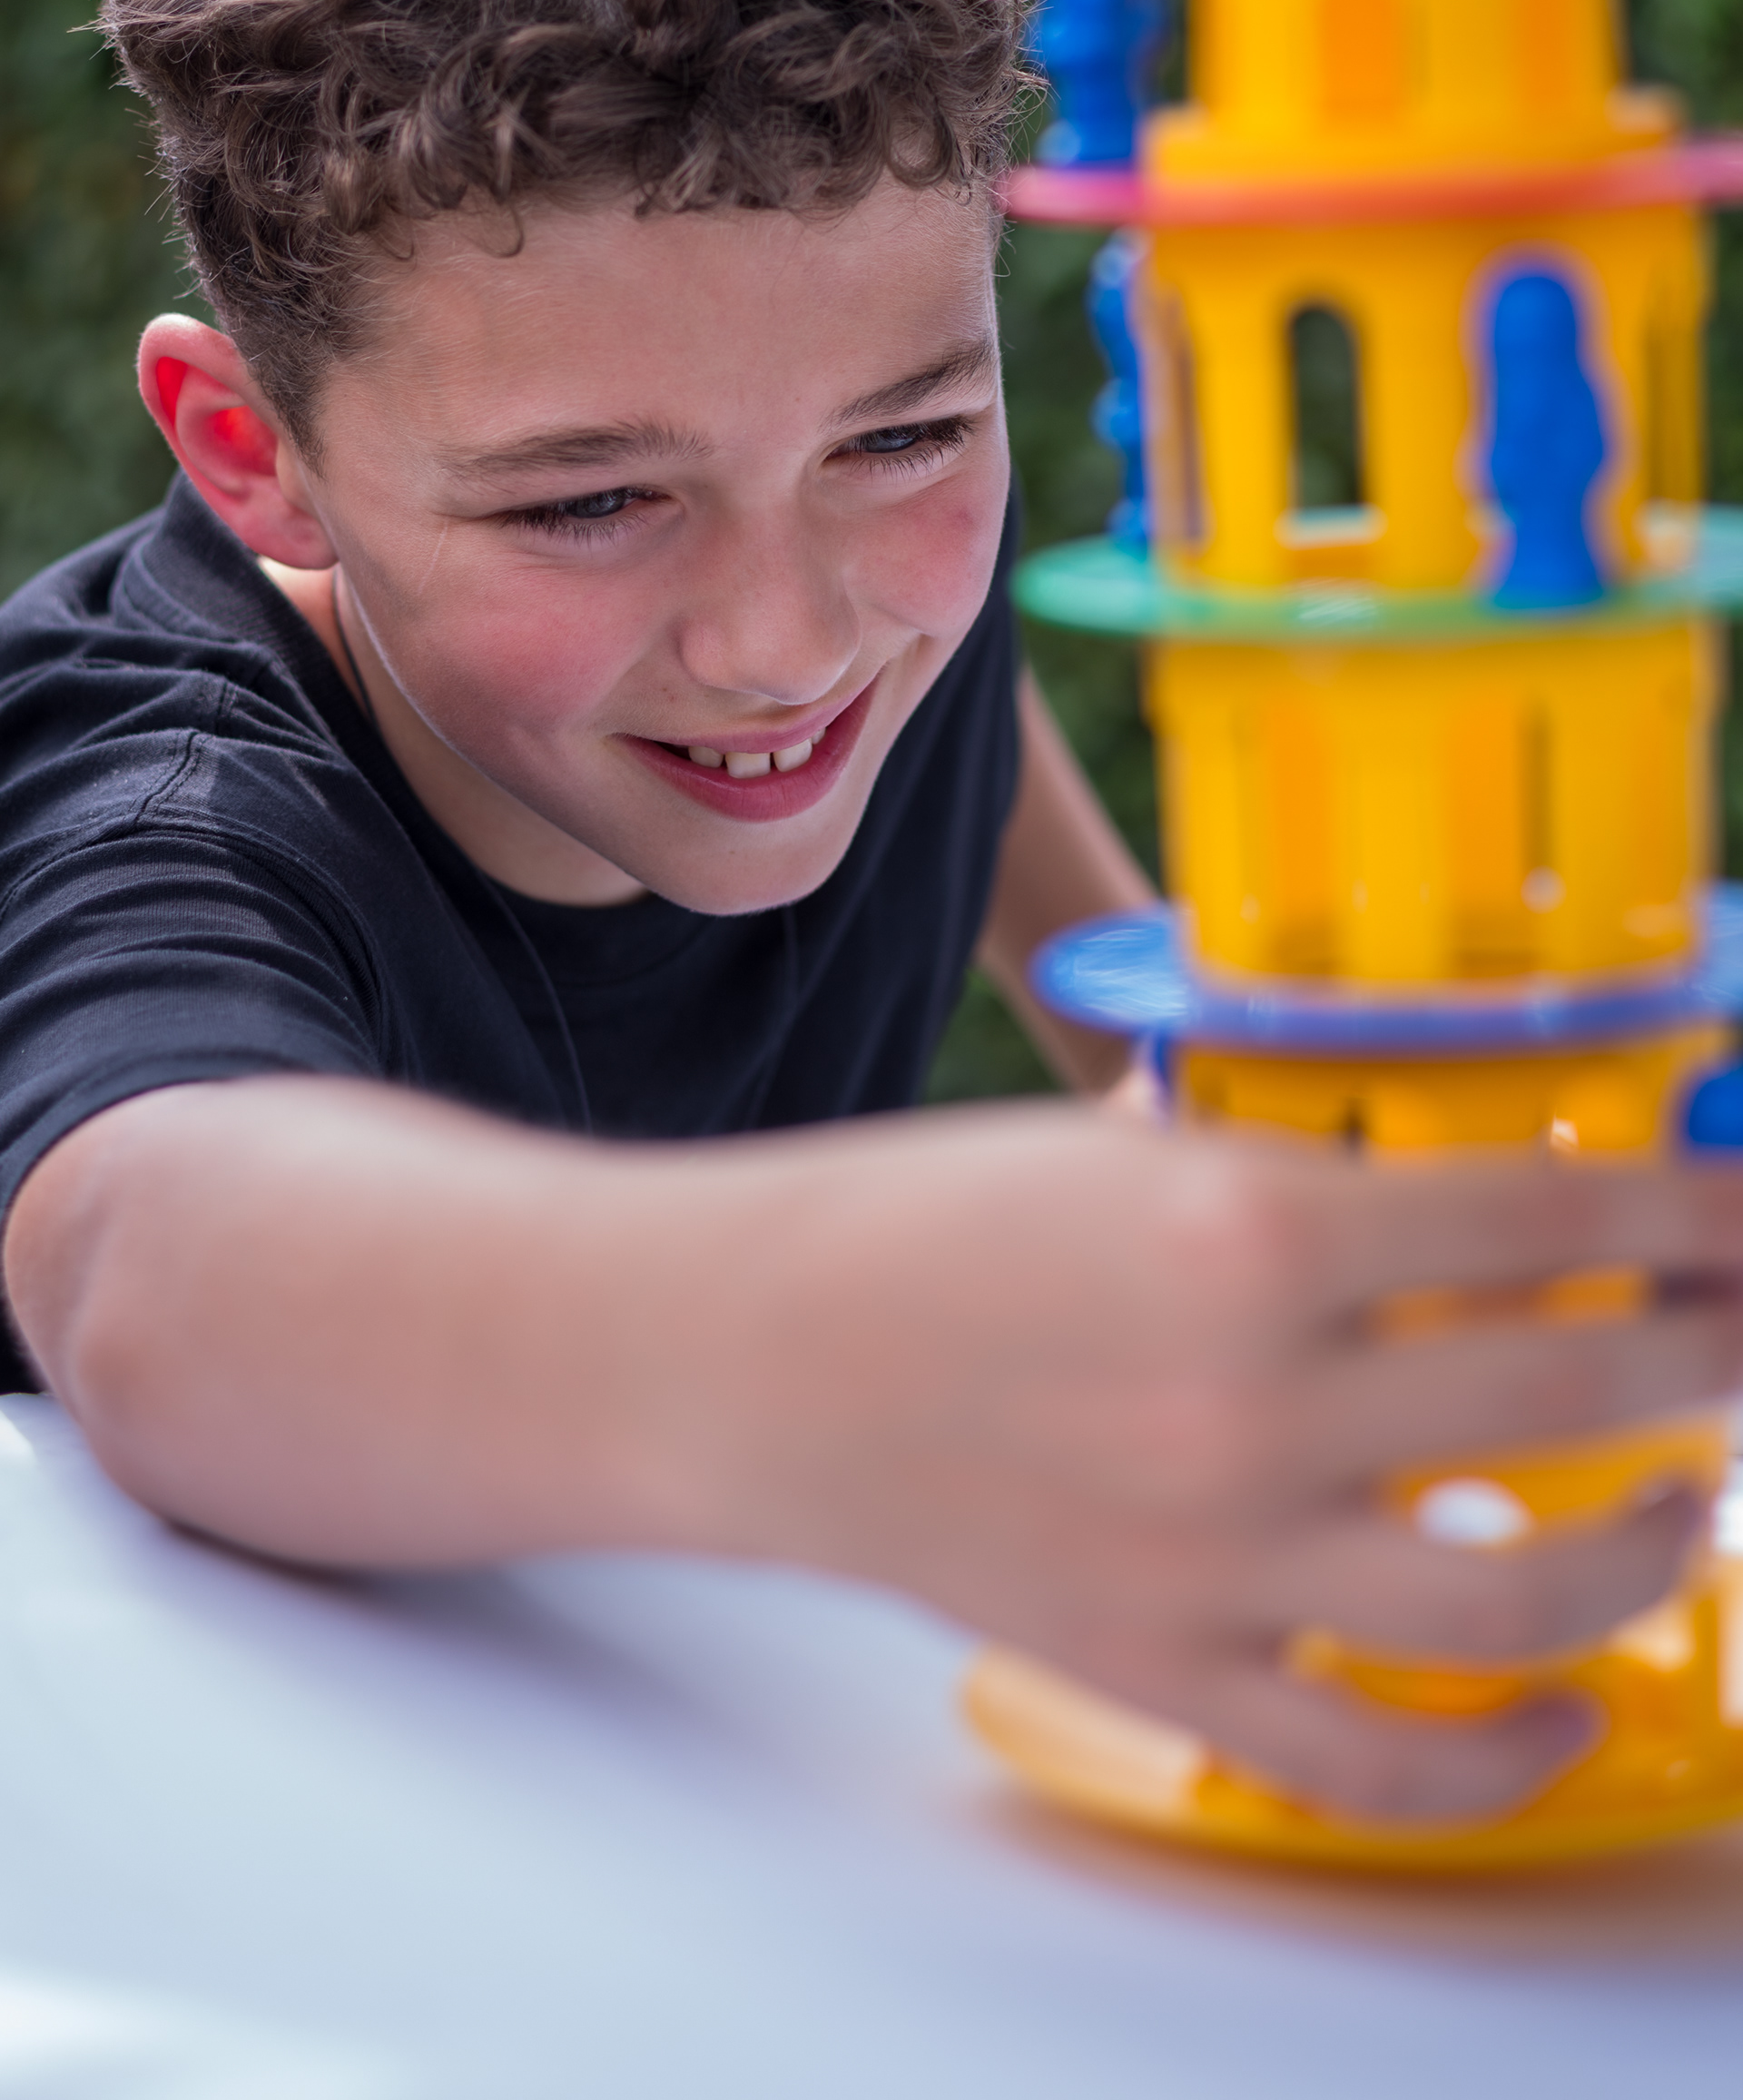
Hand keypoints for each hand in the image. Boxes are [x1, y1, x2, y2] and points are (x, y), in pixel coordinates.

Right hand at [664, 1102, 1742, 1824]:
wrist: (751, 1357)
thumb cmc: (924, 1224)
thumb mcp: (1122, 1147)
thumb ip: (1294, 1179)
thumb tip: (1465, 1201)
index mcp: (1245, 1226)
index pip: (1549, 1222)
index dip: (1694, 1217)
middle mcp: (1252, 1399)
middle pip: (1574, 1396)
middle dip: (1712, 1356)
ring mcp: (1212, 1559)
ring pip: (1516, 1603)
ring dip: (1647, 1551)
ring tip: (1688, 1502)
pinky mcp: (1163, 1672)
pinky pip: (1377, 1762)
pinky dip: (1504, 1757)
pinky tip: (1568, 1703)